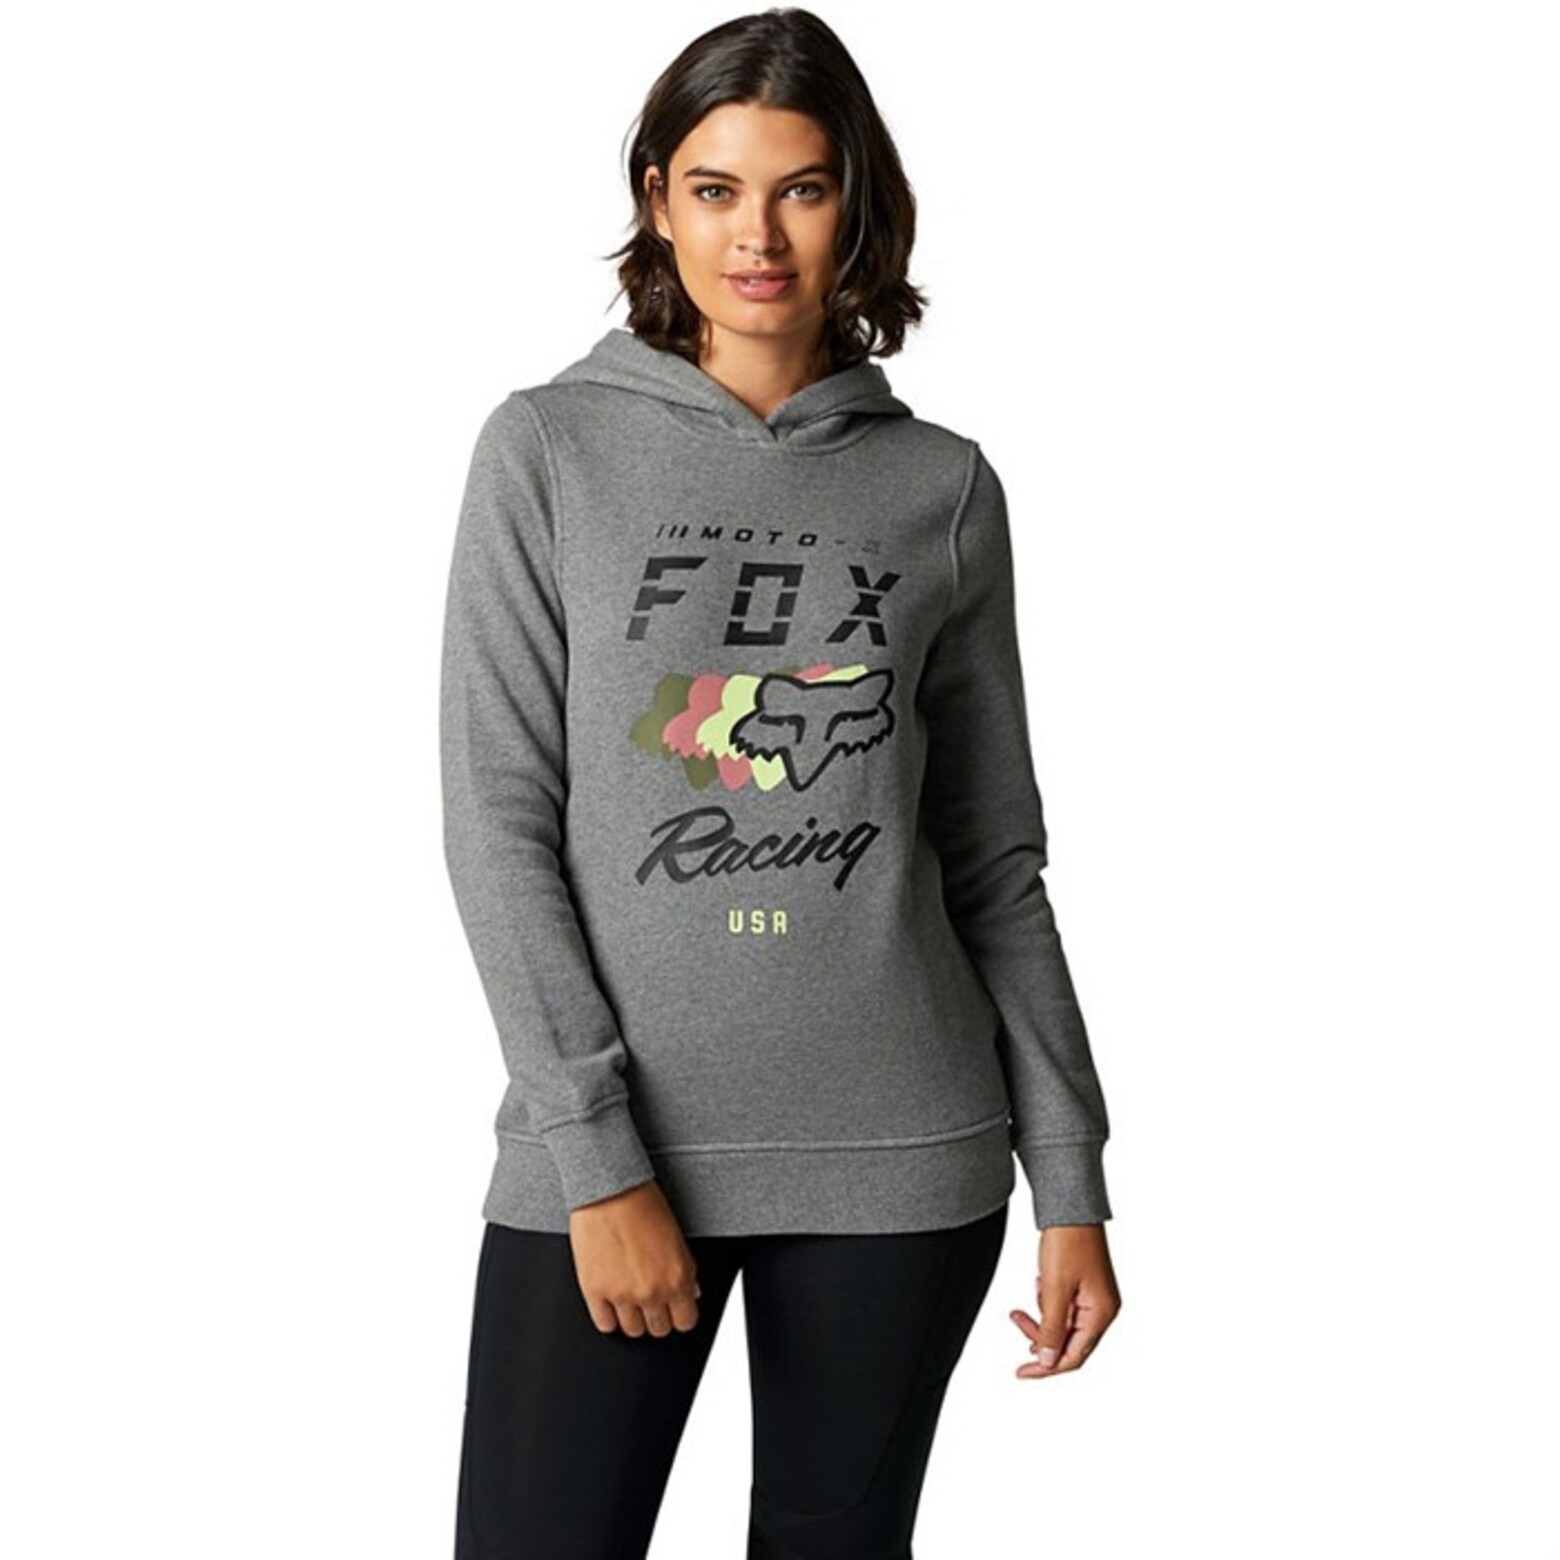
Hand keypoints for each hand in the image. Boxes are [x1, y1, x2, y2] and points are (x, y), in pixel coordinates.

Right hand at [568, 1178, 702, 1337]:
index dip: (680, 1315)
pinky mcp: (595, 1291)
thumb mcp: (676, 1237)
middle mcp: (652, 1291)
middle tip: (651, 1299)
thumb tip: (691, 1293)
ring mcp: (622, 1294)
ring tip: (630, 1297)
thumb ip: (686, 1271)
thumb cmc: (643, 1203)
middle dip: (657, 1315)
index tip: (674, 1309)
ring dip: (633, 1317)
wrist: (609, 1189)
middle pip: (659, 1329)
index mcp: (678, 1278)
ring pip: (633, 1330)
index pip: (686, 1321)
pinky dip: (609, 1316)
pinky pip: (605, 1324)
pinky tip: (611, 1300)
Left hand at [1009, 1222, 1119, 1378]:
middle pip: (1070, 1342)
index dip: (1046, 1368)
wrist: (1071, 1207)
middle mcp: (1103, 1309)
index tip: (1022, 1371)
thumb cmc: (1068, 1241)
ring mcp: (1095, 1297)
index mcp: (1102, 1313)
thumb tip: (1048, 1362)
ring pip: (1065, 1324)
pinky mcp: (1085, 1286)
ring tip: (1025, 1300)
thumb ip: (1051, 1329)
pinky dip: (1048, 1302)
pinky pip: (1065, 1307)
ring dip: (1042, 1318)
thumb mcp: (1054, 1289)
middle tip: (1016, 1320)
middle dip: (1041, 1336)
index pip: (1074, 1356)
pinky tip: (1039, 1282)